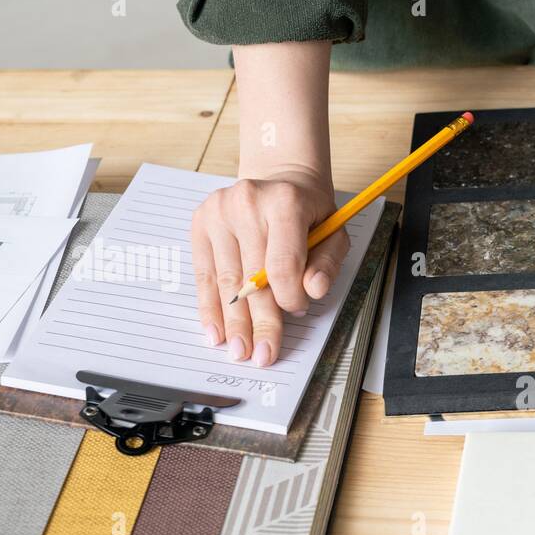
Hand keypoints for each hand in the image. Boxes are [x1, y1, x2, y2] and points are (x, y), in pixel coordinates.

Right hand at [191, 167, 349, 366]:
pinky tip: (215, 330)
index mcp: (284, 202)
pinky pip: (205, 274)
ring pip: (226, 280)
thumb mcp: (334, 233)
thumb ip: (327, 264)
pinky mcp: (200, 222)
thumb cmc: (309, 213)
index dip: (289, 298)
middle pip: (252, 277)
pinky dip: (210, 306)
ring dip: (233, 321)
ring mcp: (218, 211)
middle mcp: (246, 203)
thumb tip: (313, 291)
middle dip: (259, 322)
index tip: (297, 314)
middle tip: (261, 355)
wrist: (279, 180)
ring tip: (239, 350)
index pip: (283, 264)